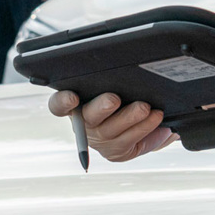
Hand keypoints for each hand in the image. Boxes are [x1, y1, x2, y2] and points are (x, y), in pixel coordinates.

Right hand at [48, 90, 175, 161]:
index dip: (63, 102)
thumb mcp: (113, 85)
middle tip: (114, 99)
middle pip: (88, 116)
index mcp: (74, 105)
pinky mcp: (116, 152)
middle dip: (101, 107)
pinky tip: (156, 119)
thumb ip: (112, 78)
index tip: (72, 97)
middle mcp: (84, 124)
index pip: (59, 105)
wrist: (134, 123)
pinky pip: (130, 141)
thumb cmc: (119, 96)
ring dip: (130, 118)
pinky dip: (145, 128)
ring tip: (145, 108)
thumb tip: (121, 62)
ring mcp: (100, 140)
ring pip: (112, 130)